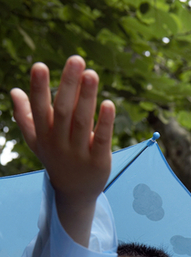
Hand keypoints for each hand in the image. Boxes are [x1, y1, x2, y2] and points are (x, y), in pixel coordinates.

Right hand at [10, 56, 114, 243]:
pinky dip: (105, 122)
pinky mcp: (99, 162)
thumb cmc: (56, 160)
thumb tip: (14, 91)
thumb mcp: (38, 141)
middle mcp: (60, 143)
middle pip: (63, 112)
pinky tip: (108, 104)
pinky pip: (102, 140)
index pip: (39, 109)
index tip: (40, 66)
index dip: (39, 88)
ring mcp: (80, 154)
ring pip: (82, 123)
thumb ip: (26, 117)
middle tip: (77, 59)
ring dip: (87, 98)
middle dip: (69, 85)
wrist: (74, 194)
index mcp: (44, 135)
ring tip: (92, 74)